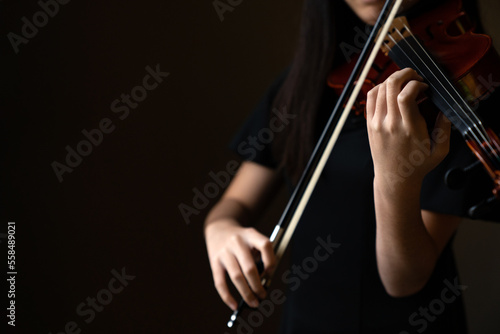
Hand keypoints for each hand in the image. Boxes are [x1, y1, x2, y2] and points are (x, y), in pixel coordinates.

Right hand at [204, 219, 275, 309]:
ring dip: (247, 293)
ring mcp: (224, 252)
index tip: (270, 272)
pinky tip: (234, 305)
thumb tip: (264, 283)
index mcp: (250, 234)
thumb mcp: (253, 239)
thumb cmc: (242, 239)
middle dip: (258, 286)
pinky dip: (227, 297)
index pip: (265, 245)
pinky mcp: (214, 261)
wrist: (219, 228)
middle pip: (250, 268)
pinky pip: (220, 282)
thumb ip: (260, 257)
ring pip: (237, 277)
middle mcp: (237, 242)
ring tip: (254, 303)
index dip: (271, 261)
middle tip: (263, 296)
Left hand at [366, 68, 450, 192]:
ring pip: (380, 88)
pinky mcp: (369, 124)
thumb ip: (444, 129)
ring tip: (404, 82)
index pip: (405, 96)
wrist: (394, 178)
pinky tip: (390, 89)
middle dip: (404, 73)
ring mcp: (377, 123)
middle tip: (414, 75)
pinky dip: (380, 87)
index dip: (416, 84)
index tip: (425, 86)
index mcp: (409, 129)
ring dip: (393, 79)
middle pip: (391, 86)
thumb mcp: (439, 150)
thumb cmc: (417, 165)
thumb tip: (445, 109)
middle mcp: (390, 124)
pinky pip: (371, 97)